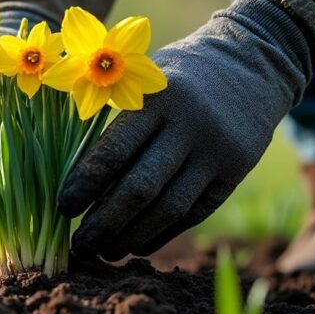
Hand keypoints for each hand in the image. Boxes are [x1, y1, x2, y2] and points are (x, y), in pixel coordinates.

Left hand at [59, 0, 310, 260]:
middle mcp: (190, 127)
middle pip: (140, 189)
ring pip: (169, 209)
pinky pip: (194, 213)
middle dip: (104, 223)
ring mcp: (216, 152)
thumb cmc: (176, 74)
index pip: (114, 151)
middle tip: (77, 247)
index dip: (84, 185)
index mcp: (157, 99)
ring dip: (132, 236)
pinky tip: (136, 244)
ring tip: (105, 251)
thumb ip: (109, 114)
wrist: (252, 62)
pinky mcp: (236, 172)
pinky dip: (162, 233)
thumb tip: (64, 170)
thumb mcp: (144, 77)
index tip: (62, 209)